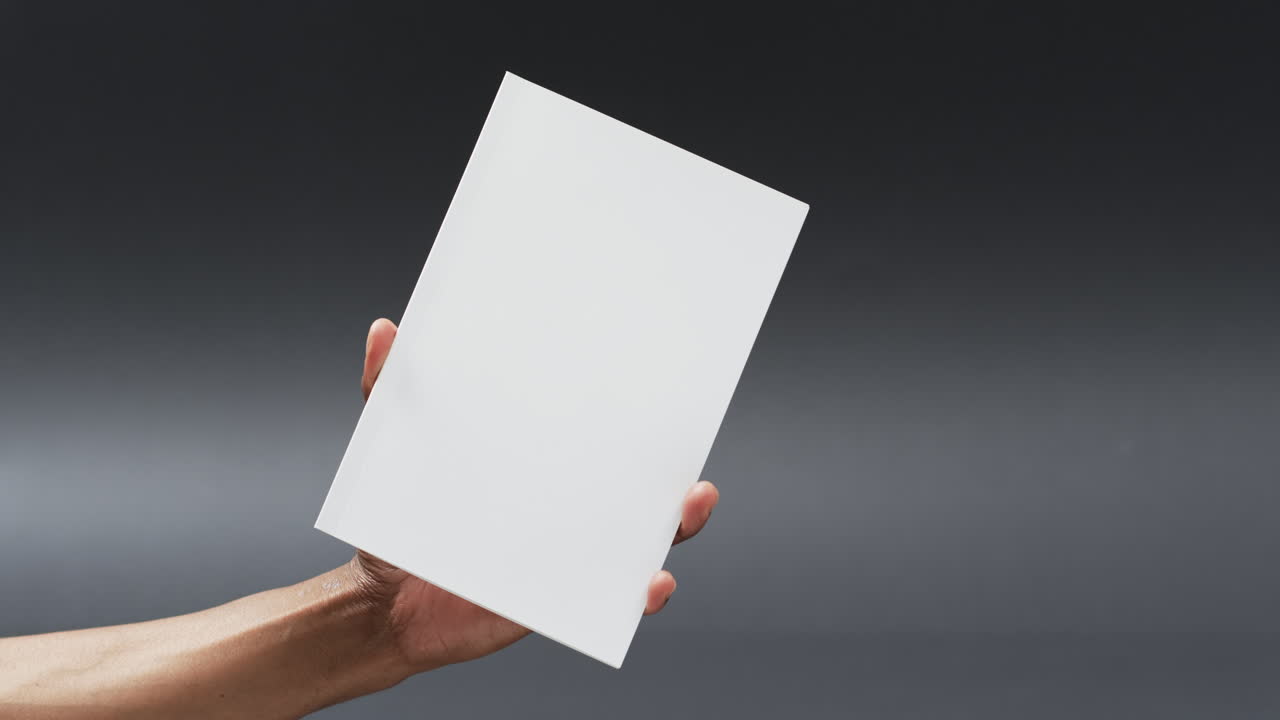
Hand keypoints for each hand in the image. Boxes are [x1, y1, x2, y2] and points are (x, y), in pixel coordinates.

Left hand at [350, 318, 719, 671]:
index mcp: (534, 465)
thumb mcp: (391, 450)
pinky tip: (650, 583)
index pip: (596, 434)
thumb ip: (387, 392)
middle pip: (638, 485)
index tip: (667, 382)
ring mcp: (567, 553)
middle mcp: (563, 506)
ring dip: (677, 523)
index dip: (636, 411)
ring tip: (688, 506)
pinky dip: (641, 592)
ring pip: (641, 538)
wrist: (381, 604)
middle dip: (675, 466)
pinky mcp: (560, 599)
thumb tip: (385, 330)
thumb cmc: (395, 521)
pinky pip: (614, 599)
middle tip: (690, 449)